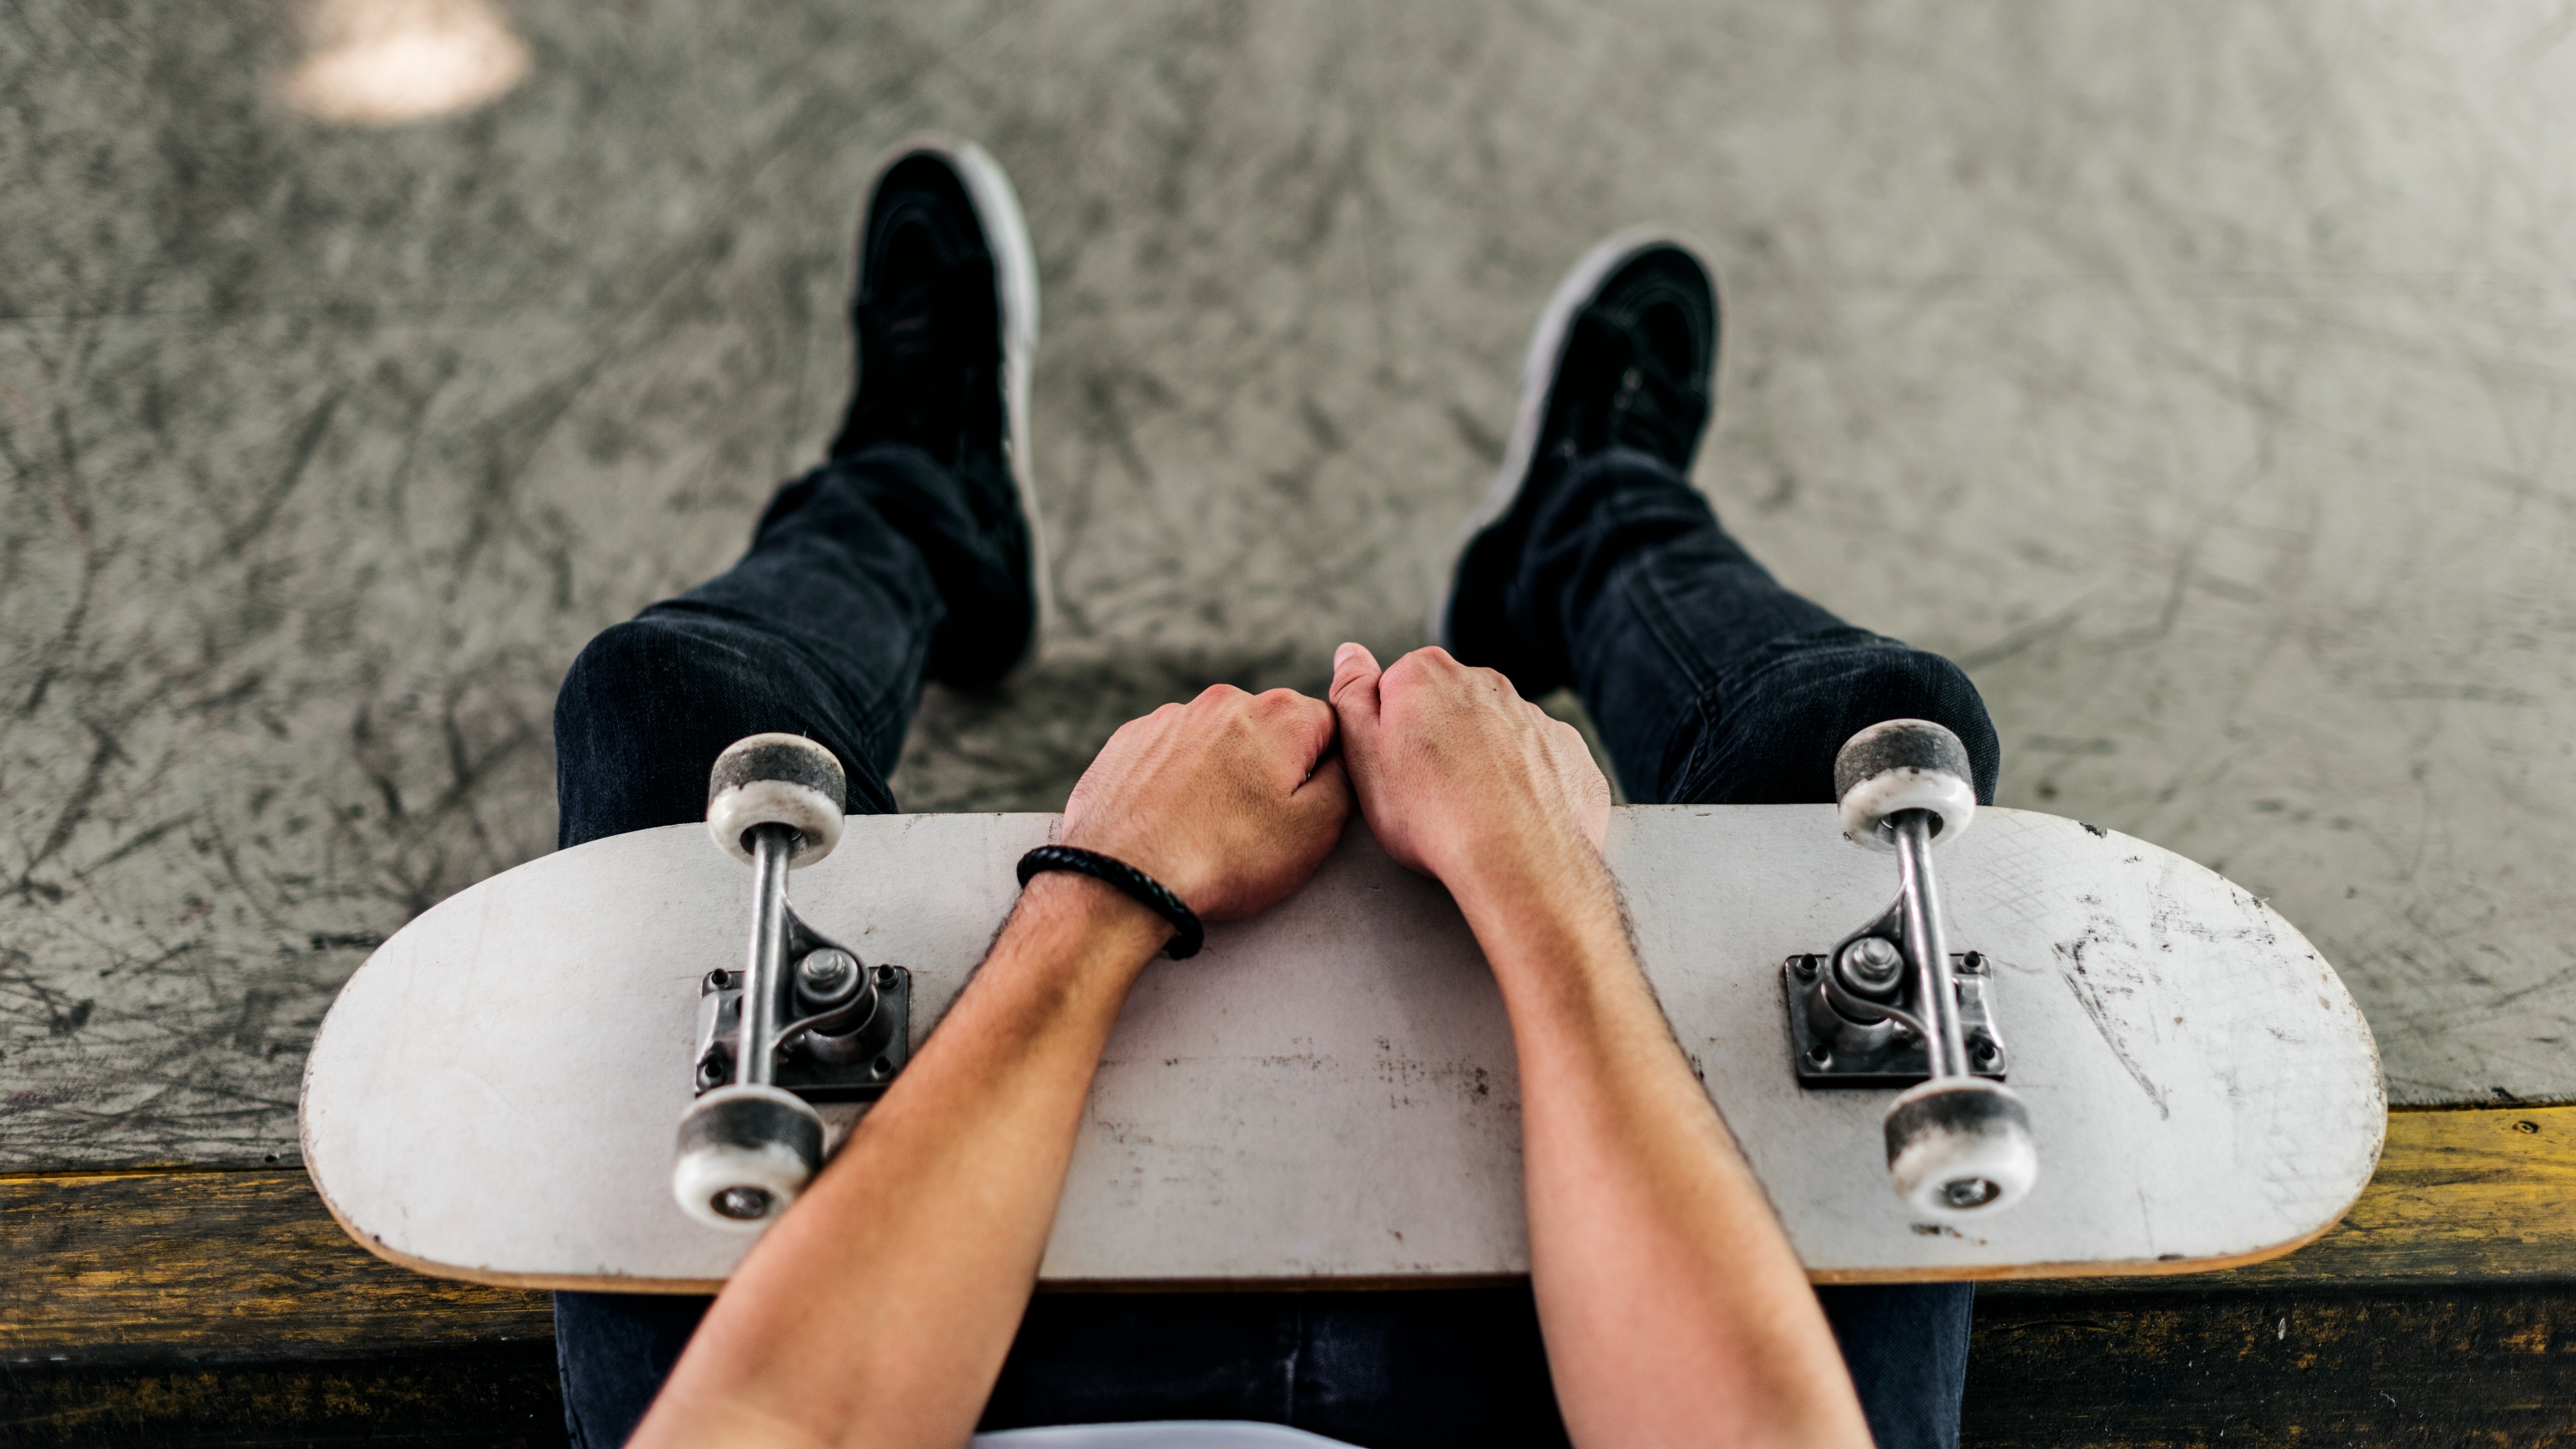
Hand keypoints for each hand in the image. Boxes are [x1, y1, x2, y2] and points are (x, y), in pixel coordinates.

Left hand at [1059, 685, 1352, 920]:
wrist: (1122, 881)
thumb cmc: (1225, 859)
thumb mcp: (1315, 830)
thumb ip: (1346, 779)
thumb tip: (1343, 758)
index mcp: (1280, 714)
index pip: (1330, 728)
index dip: (1324, 773)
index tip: (1301, 812)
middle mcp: (1224, 701)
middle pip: (1271, 731)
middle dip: (1272, 771)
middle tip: (1255, 827)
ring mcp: (1171, 717)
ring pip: (1219, 741)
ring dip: (1223, 774)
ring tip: (1209, 829)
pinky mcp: (1129, 740)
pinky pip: (1171, 753)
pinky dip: (1178, 780)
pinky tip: (1172, 821)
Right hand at [1327, 643, 1610, 893]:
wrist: (1517, 860)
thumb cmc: (1429, 812)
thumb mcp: (1364, 755)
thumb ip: (1351, 695)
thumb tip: (1350, 653)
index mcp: (1427, 675)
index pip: (1396, 687)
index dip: (1389, 731)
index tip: (1393, 768)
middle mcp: (1486, 683)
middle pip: (1448, 706)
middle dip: (1437, 740)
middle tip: (1427, 795)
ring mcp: (1534, 716)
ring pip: (1496, 734)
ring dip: (1482, 762)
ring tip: (1470, 814)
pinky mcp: (1569, 752)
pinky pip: (1539, 762)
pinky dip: (1525, 784)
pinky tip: (1511, 819)